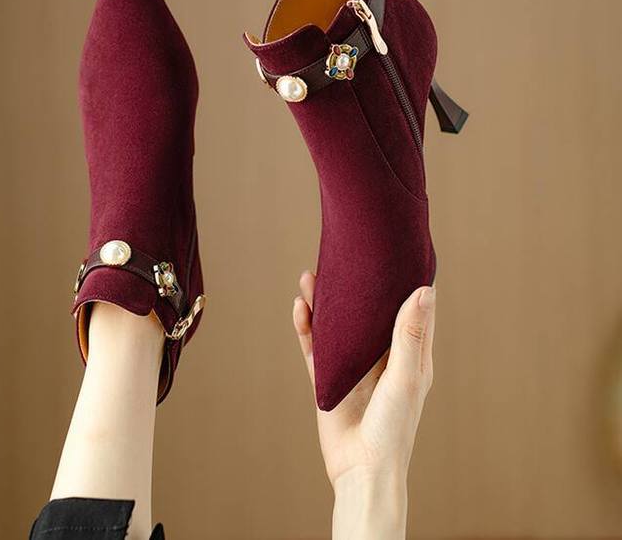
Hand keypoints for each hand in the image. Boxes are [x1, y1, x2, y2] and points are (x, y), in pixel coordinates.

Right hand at [293, 272, 435, 539]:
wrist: (362, 473)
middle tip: (344, 256)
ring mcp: (354, 368)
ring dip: (325, 302)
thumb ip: (410, 334)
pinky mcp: (329, 380)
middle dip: (356, 287)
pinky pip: (315, 347)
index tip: (397, 253)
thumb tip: (425, 289)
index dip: (405, 282)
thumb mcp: (406, 377)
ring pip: (338, 326)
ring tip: (311, 275)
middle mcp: (382, 358)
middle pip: (368, 313)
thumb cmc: (393, 429)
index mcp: (411, 356)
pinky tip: (300, 307)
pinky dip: (307, 327)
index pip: (410, 311)